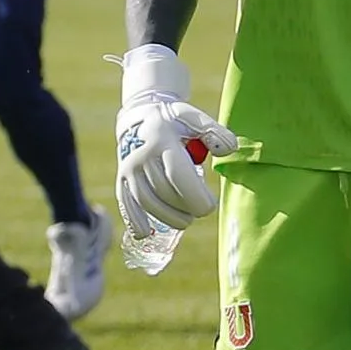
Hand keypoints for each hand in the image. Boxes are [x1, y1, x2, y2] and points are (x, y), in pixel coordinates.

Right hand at [114, 45, 239, 234]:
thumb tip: (229, 150)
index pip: (177, 175)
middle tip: (201, 213)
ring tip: (185, 222)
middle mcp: (141, 157)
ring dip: (165, 217)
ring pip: (145, 200)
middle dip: (184, 208)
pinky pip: (124, 202)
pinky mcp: (121, 178)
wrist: (141, 115)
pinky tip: (143, 233)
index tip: (209, 206)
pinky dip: (133, 219)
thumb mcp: (196, 119)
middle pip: (163, 192)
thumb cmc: (176, 121)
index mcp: (162, 142)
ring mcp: (129, 169)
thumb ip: (215, 133)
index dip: (194, 195)